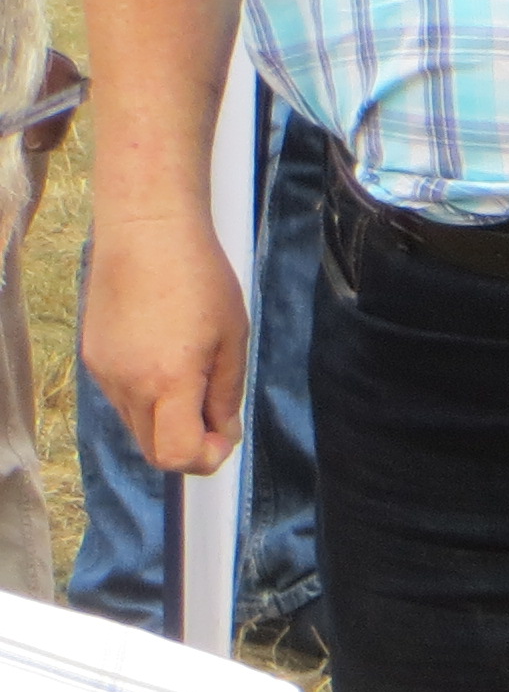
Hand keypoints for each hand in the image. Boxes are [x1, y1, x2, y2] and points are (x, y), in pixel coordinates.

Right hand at [85, 211, 249, 476]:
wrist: (146, 232)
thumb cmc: (199, 277)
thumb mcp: (232, 336)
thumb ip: (226, 393)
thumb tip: (222, 432)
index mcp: (168, 381)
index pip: (175, 455)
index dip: (204, 459)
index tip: (224, 439)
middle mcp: (128, 385)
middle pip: (152, 450)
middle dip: (187, 444)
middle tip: (216, 416)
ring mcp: (105, 374)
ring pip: (136, 425)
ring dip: (166, 419)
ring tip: (193, 373)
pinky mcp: (93, 359)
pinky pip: (122, 397)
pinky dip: (147, 395)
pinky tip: (165, 356)